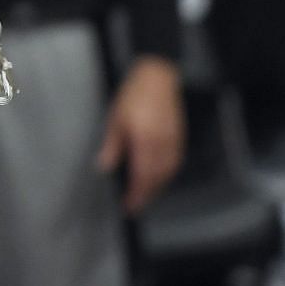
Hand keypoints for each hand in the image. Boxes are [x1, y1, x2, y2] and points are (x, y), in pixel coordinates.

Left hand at [95, 56, 184, 213]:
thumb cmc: (134, 95)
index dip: (136, 194)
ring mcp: (174, 140)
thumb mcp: (115, 119)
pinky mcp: (179, 136)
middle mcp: (162, 143)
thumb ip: (112, 146)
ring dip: (157, 187)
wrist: (157, 78)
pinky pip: (175, 162)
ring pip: (168, 172)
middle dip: (146, 196)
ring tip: (145, 197)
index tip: (129, 206)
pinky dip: (167, 175)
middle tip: (135, 207)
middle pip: (156, 178)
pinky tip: (159, 178)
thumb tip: (105, 166)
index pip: (141, 175)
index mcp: (145, 140)